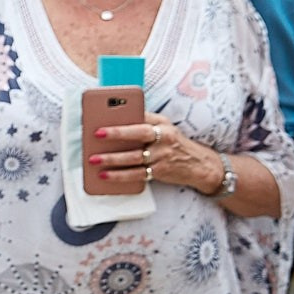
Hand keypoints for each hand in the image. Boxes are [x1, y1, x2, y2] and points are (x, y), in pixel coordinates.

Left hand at [89, 112, 214, 191]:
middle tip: (96, 136)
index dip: (122, 123)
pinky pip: (137, 174)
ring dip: (112, 160)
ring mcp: (162, 156)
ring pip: (134, 158)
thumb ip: (145, 121)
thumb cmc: (174, 143)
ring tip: (94, 160)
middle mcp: (163, 139)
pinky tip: (106, 175)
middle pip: (138, 136)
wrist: (199, 164)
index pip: (141, 120)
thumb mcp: (165, 127)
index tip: (103, 124)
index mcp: (162, 125)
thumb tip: (116, 117)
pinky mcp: (159, 172)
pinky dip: (120, 176)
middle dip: (116, 136)